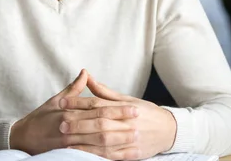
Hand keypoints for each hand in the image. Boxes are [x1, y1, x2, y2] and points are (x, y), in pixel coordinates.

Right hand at [10, 70, 138, 156]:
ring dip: (118, 139)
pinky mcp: (68, 154)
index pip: (98, 108)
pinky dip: (104, 155)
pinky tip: (118, 154)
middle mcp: (71, 125)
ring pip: (98, 141)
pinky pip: (89, 155)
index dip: (116, 108)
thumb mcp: (55, 99)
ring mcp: (70, 142)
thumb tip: (85, 72)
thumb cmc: (40, 117)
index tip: (133, 106)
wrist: (22, 138)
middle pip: (100, 124)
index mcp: (69, 110)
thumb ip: (74, 88)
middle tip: (139, 119)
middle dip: (121, 122)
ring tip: (135, 136)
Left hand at [60, 75, 177, 159]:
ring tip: (67, 139)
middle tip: (61, 123)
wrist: (169, 130)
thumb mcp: (128, 99)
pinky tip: (82, 154)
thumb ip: (105, 92)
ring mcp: (130, 139)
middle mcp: (127, 122)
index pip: (98, 103)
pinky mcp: (132, 154)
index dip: (79, 103)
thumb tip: (88, 77)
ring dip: (84, 140)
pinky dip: (96, 155)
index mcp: (125, 106)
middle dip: (79, 123)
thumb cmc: (146, 112)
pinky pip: (111, 156)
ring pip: (104, 140)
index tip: (62, 102)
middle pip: (99, 122)